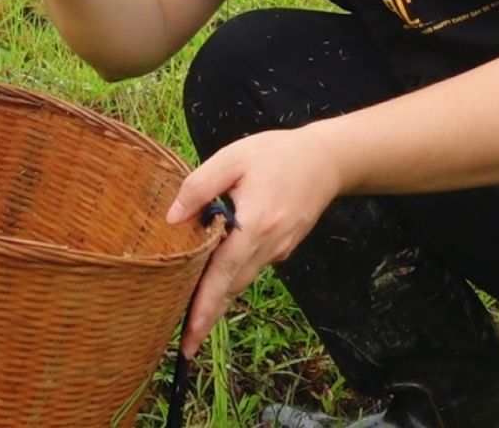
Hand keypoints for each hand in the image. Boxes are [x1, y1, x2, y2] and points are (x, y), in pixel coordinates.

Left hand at [166, 125, 346, 358]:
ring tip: (193, 319)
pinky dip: (232, 277)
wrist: (327, 159)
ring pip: (242, 280)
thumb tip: (172, 219)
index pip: (222, 273)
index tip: (189, 336)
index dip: (204, 306)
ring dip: (219, 299)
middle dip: (207, 316)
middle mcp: (268, 245)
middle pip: (231, 287)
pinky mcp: (283, 247)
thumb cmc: (276, 154)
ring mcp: (279, 250)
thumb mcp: (233, 158)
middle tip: (183, 345)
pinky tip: (215, 278)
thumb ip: (200, 186)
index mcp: (254, 224)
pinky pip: (252, 266)